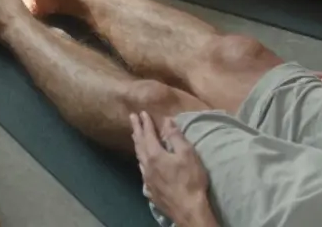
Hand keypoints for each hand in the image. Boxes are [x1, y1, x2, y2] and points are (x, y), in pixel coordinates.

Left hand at [131, 112, 214, 226]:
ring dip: (137, 144)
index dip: (145, 123)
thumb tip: (166, 120)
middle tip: (131, 118)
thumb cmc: (190, 181)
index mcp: (155, 155)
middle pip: (139, 144)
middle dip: (136, 129)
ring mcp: (147, 178)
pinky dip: (140, 159)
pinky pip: (142, 169)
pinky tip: (142, 161)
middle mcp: (147, 165)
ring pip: (138, 157)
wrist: (188, 209)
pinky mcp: (150, 189)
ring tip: (134, 136)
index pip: (148, 135)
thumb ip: (175, 137)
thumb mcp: (187, 155)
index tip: (141, 112)